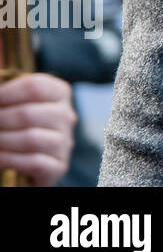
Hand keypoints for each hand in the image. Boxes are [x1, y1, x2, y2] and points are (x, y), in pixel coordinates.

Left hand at [0, 72, 76, 186]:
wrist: (29, 158)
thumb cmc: (17, 126)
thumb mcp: (15, 105)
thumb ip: (6, 94)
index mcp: (59, 93)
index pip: (35, 86)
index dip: (6, 93)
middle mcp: (67, 115)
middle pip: (29, 114)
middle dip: (0, 120)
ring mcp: (65, 142)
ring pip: (31, 139)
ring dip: (2, 141)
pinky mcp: (60, 165)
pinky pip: (35, 162)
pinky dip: (10, 160)